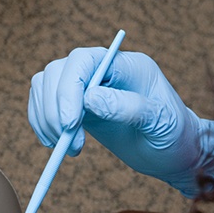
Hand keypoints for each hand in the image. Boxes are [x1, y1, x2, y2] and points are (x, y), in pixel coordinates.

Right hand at [28, 48, 213, 196]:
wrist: (171, 151)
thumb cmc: (172, 134)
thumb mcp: (159, 122)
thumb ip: (128, 107)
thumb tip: (89, 98)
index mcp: (125, 65)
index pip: (82, 61)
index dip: (68, 89)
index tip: (69, 124)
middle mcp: (101, 71)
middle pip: (56, 73)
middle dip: (55, 110)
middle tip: (70, 142)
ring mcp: (84, 88)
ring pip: (43, 87)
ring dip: (46, 119)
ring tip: (66, 147)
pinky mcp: (74, 107)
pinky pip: (42, 105)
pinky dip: (41, 124)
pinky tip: (55, 144)